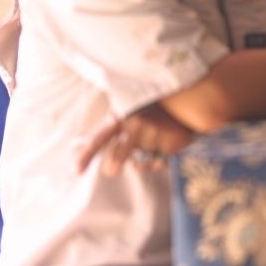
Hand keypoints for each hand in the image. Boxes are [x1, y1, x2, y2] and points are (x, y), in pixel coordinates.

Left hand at [76, 103, 196, 176]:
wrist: (191, 95)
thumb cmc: (153, 104)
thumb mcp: (129, 109)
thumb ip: (108, 129)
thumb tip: (75, 148)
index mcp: (121, 115)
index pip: (99, 137)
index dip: (85, 154)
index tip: (76, 171)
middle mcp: (136, 124)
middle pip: (117, 156)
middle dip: (114, 165)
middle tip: (112, 170)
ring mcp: (155, 133)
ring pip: (141, 163)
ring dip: (143, 162)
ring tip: (151, 147)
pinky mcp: (172, 141)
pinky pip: (160, 162)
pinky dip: (162, 159)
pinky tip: (166, 144)